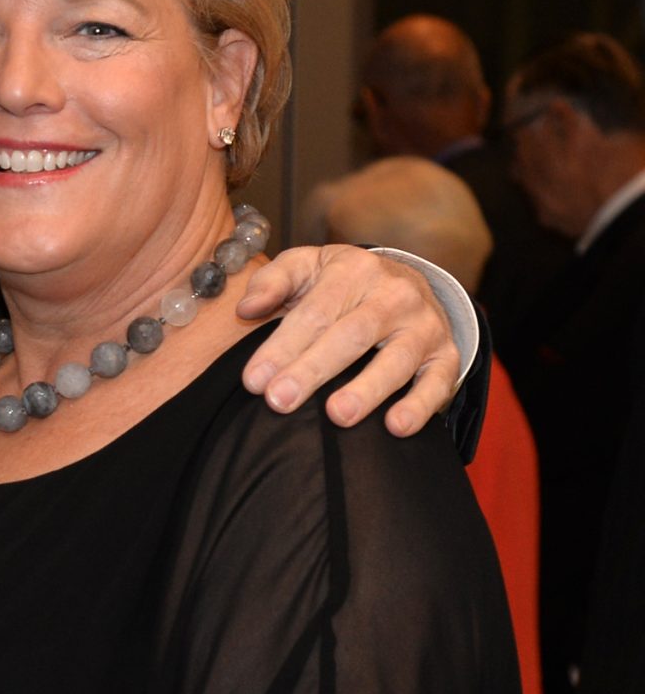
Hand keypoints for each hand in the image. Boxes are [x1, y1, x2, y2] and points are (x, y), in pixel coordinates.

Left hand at [237, 244, 458, 435]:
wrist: (408, 283)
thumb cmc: (341, 283)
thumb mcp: (306, 266)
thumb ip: (272, 282)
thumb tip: (246, 309)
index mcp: (354, 270)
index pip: (314, 312)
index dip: (282, 347)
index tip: (254, 380)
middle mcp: (394, 295)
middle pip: (351, 335)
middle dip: (313, 370)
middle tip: (280, 400)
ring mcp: (424, 325)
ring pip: (397, 359)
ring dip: (367, 390)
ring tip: (338, 416)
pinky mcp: (446, 355)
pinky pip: (438, 382)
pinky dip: (419, 406)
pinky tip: (396, 426)